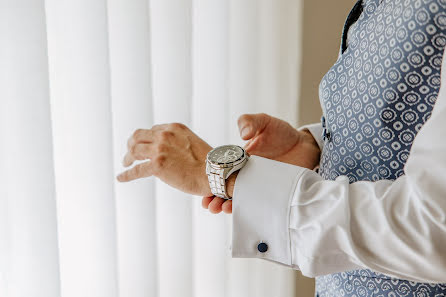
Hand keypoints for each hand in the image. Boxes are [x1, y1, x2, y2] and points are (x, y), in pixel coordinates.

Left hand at [116, 123, 212, 196]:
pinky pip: (136, 170)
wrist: (214, 173)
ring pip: (134, 150)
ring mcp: (159, 149)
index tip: (144, 146)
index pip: (154, 130)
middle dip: (132, 144)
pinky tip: (121, 177)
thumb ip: (179, 142)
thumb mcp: (192, 142)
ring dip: (128, 157)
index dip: (146, 138)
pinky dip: (126, 174)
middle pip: (138, 136)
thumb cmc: (208, 163)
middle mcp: (165, 135)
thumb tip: (170, 152)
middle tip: (130, 153)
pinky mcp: (156, 166)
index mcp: (174, 127)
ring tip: (126, 163)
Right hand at [202, 113, 320, 213]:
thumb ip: (250, 122)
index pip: (220, 171)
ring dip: (226, 205)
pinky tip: (240, 210)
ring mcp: (257, 185)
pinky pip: (257, 203)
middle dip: (214, 197)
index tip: (204, 186)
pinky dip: (248, 208)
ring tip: (220, 209)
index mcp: (238, 160)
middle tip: (209, 204)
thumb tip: (243, 135)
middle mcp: (245, 174)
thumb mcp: (263, 122)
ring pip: (238, 198)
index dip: (210, 179)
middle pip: (225, 188)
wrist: (305, 145)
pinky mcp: (270, 193)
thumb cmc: (282, 133)